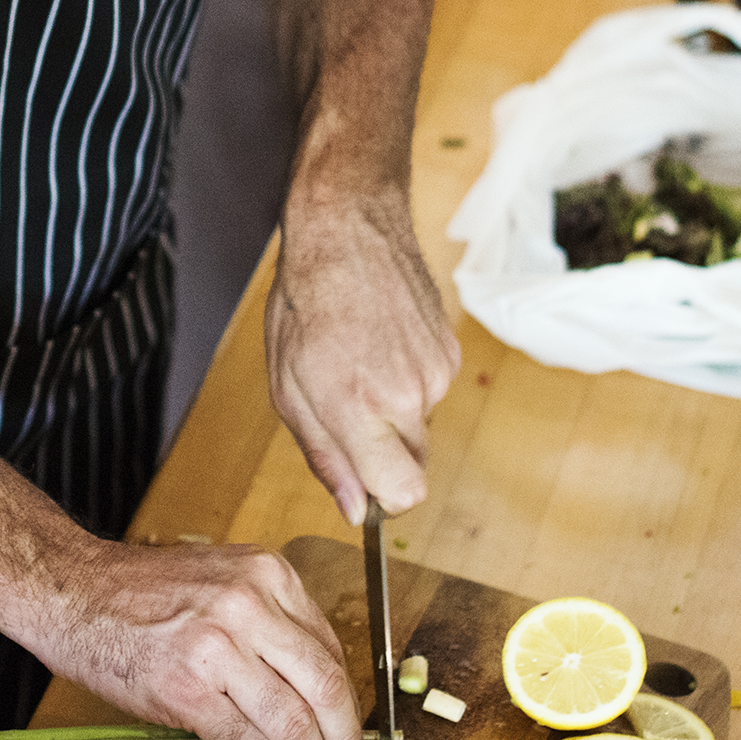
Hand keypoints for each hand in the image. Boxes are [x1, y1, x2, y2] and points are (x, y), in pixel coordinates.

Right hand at [29, 538, 363, 739]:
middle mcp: (249, 606)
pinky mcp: (185, 689)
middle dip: (343, 738)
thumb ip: (273, 623)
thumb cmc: (144, 593)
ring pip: (291, 722)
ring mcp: (217, 647)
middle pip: (325, 688)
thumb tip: (319, 689)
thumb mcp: (225, 581)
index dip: (347, 700)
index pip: (331, 650)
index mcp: (267, 575)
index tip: (349, 725)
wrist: (73, 592)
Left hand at [265, 188, 459, 524]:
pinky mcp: (451, 351)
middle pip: (414, 467)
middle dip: (382, 454)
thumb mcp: (289, 388)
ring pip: (421, 426)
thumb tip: (356, 509)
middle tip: (346, 408)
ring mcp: (437, 372)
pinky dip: (408, 379)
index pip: (404, 494)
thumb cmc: (304, 304)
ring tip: (359, 363)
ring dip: (392, 412)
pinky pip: (431, 391)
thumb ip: (325, 455)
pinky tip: (381, 343)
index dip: (382, 497)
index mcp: (361, 409)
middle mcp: (410, 395)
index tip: (362, 480)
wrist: (346, 230)